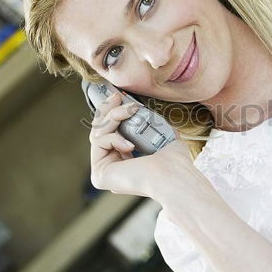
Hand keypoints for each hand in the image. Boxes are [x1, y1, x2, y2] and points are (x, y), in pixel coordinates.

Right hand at [88, 91, 216, 211]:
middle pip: (100, 132)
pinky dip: (114, 137)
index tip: (118, 97)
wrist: (173, 174)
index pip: (111, 134)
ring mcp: (105, 173)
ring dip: (114, 117)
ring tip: (131, 110)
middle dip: (108, 110)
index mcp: (126, 162)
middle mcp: (114, 169)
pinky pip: (98, 143)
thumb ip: (150, 126)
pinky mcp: (100, 175)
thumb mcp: (161, 136)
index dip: (111, 114)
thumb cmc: (173, 160)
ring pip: (98, 134)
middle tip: (118, 96)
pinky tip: (130, 144)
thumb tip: (144, 113)